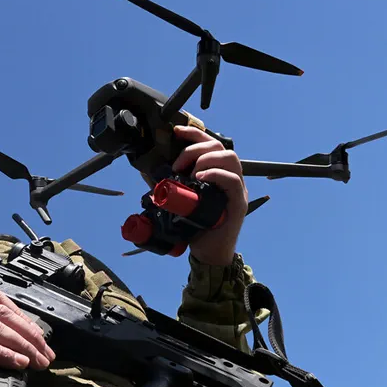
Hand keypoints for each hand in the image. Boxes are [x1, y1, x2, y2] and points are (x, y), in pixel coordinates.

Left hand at [169, 124, 247, 266]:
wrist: (208, 254)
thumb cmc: (196, 227)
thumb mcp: (180, 201)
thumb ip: (170, 185)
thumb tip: (148, 172)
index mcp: (217, 173)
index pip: (210, 144)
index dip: (194, 134)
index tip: (176, 132)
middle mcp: (230, 177)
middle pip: (219, 146)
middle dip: (195, 148)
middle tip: (177, 165)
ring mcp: (237, 189)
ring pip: (229, 157)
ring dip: (205, 159)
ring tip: (190, 173)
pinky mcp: (238, 203)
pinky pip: (232, 180)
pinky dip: (215, 174)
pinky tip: (201, 178)